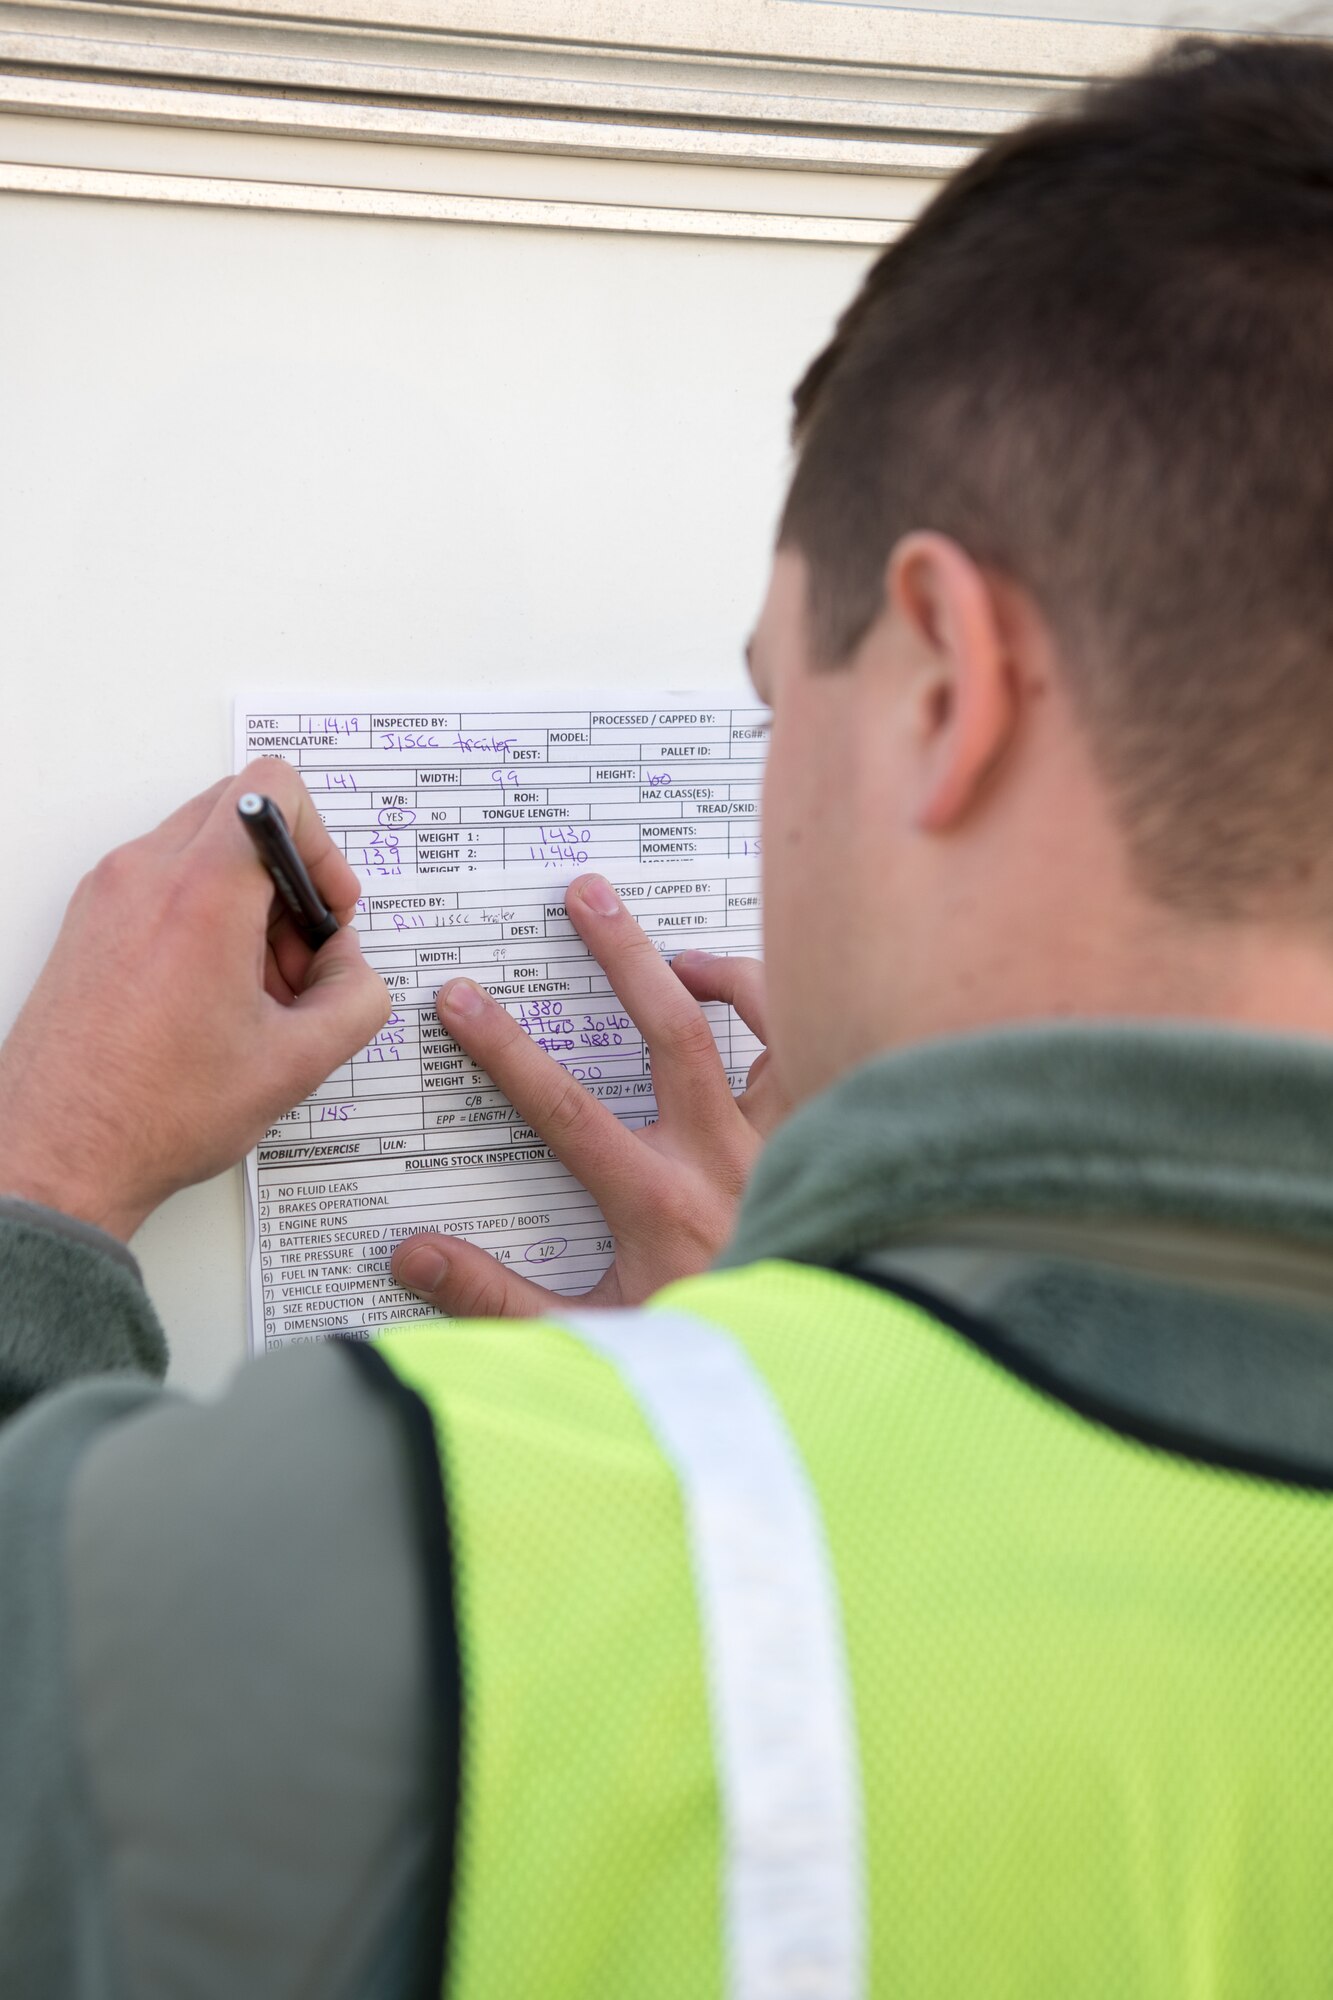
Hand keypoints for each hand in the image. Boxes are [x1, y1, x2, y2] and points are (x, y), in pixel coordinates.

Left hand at [0, 760, 390, 1239]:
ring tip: (255, 988)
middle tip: (299, 952)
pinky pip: (165, 883)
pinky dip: (205, 918)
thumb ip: (356, 997)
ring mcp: (108, 894)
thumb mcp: (296, 1063)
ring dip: (248, 902)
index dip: (320, 844)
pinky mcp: (90, 920)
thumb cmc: (152, 1113)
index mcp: (200, 894)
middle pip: (241, 812)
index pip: (272, 789)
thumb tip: (351, 967)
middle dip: (289, 877)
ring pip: (204, 850)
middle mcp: (144, 876)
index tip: (325, 907)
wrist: (59, 1154)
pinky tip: (215, 995)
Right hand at [390, 872, 787, 1315]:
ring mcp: (783, 1143)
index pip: (565, 1109)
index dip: (507, 1050)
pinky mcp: (831, 1139)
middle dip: (622, 955)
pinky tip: (756, 1006)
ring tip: (678, 952)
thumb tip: (413, 1258)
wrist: (807, 1374)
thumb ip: (496, 1297)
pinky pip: (818, 1054)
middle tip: (586, 895)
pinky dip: (788, 1017)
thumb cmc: (703, 1347)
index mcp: (657, 1201)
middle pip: (673, 1031)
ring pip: (768, 1026)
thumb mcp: (589, 1335)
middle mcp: (723, 1159)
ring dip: (723, 974)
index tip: (463, 1000)